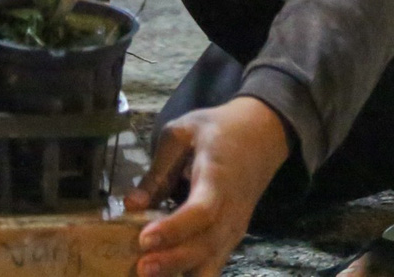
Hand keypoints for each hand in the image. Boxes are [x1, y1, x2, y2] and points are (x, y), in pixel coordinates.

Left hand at [128, 95, 290, 276]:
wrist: (262, 136)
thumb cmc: (218, 130)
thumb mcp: (183, 133)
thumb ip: (157, 170)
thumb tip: (131, 205)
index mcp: (219, 177)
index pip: (202, 211)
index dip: (174, 228)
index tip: (144, 238)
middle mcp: (232, 209)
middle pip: (207, 244)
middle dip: (173, 261)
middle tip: (140, 268)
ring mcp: (235, 228)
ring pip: (213, 262)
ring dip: (182, 272)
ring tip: (149, 275)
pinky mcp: (231, 238)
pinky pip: (213, 264)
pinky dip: (191, 274)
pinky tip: (165, 275)